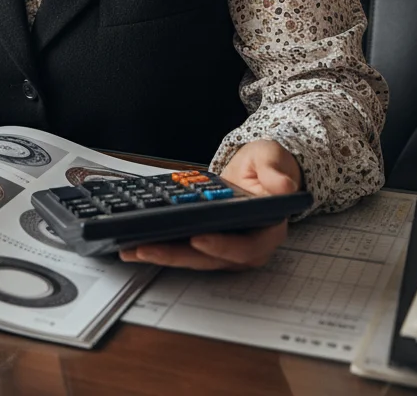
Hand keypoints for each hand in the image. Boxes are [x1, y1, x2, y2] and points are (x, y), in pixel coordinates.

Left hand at [119, 139, 303, 270]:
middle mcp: (247, 244)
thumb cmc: (266, 165)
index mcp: (268, 228)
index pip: (245, 246)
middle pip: (211, 258)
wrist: (259, 169)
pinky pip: (186, 248)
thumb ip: (275, 172)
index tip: (197, 238)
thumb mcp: (272, 158)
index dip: (221, 246)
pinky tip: (137, 244)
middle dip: (176, 255)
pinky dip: (163, 247)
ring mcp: (227, 247)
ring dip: (163, 256)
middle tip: (146, 248)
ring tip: (133, 249)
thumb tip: (283, 187)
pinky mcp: (210, 242)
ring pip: (195, 258)